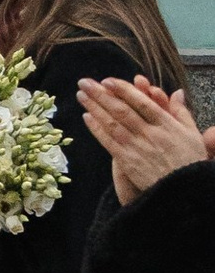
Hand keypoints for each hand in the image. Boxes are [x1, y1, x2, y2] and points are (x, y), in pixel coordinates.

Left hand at [79, 74, 210, 205]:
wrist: (183, 191)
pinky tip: (86, 117)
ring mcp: (137, 147)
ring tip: (81, 95)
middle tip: (84, 82)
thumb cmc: (190, 161)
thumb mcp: (192, 134)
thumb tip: (177, 92)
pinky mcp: (128, 162)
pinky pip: (109, 142)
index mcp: (166, 123)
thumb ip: (181, 112)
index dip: (123, 90)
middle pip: (122, 110)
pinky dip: (97, 129)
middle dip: (101, 94)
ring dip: (95, 107)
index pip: (141, 102)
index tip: (107, 80)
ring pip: (112, 123)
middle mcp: (150, 133)